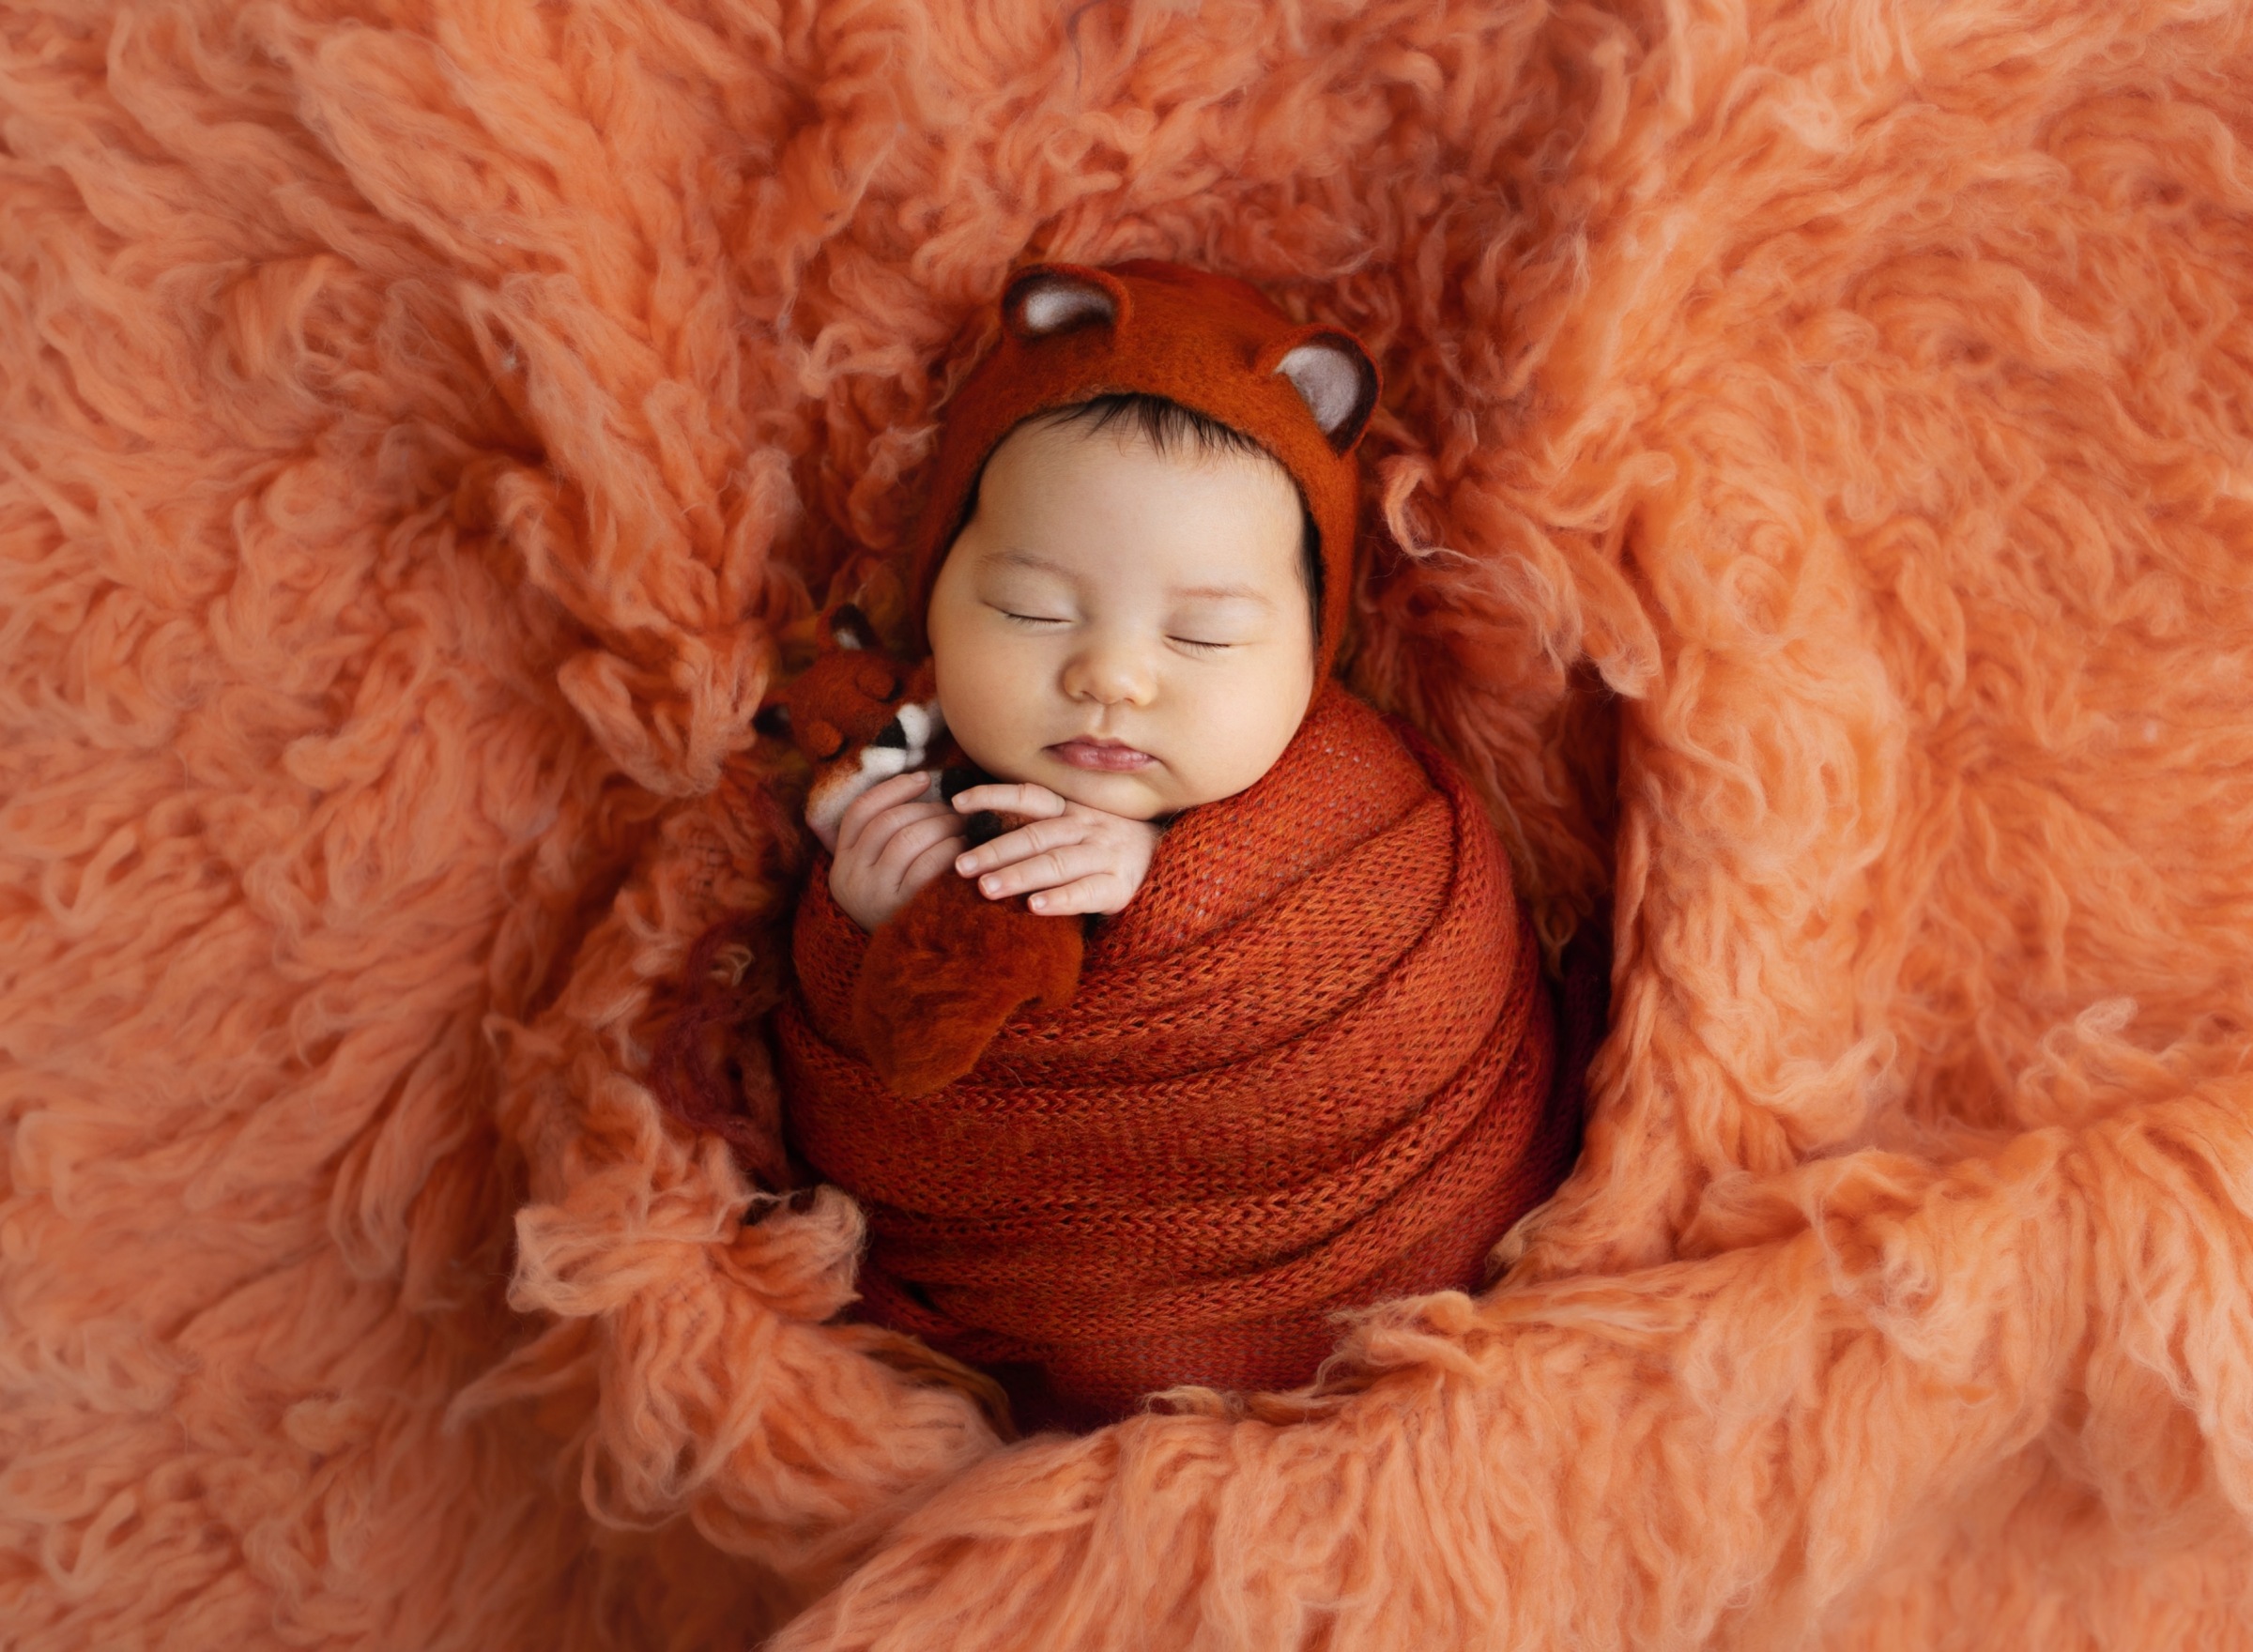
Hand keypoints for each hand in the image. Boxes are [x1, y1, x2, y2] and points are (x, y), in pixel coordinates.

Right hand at [828, 770, 967, 932]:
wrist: (895, 965)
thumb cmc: (894, 907)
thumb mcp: (874, 875)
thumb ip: (885, 840)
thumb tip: (925, 788)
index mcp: (842, 861)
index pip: (861, 811)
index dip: (894, 788)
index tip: (925, 779)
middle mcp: (851, 876)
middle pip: (889, 822)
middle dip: (928, 809)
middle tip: (956, 811)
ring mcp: (875, 894)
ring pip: (908, 838)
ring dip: (942, 825)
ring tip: (963, 827)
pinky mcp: (903, 909)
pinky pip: (929, 866)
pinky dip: (950, 849)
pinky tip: (964, 849)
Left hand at [949, 783, 1160, 916]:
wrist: (1172, 863)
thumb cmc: (1110, 847)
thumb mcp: (1080, 826)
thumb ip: (1040, 826)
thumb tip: (976, 831)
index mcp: (1073, 809)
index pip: (1029, 796)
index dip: (992, 796)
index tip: (955, 804)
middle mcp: (1089, 827)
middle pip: (1036, 835)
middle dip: (994, 849)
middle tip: (961, 865)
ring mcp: (1106, 855)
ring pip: (1057, 863)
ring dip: (1019, 875)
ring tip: (986, 889)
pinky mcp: (1121, 886)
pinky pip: (1088, 892)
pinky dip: (1061, 899)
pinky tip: (1035, 907)